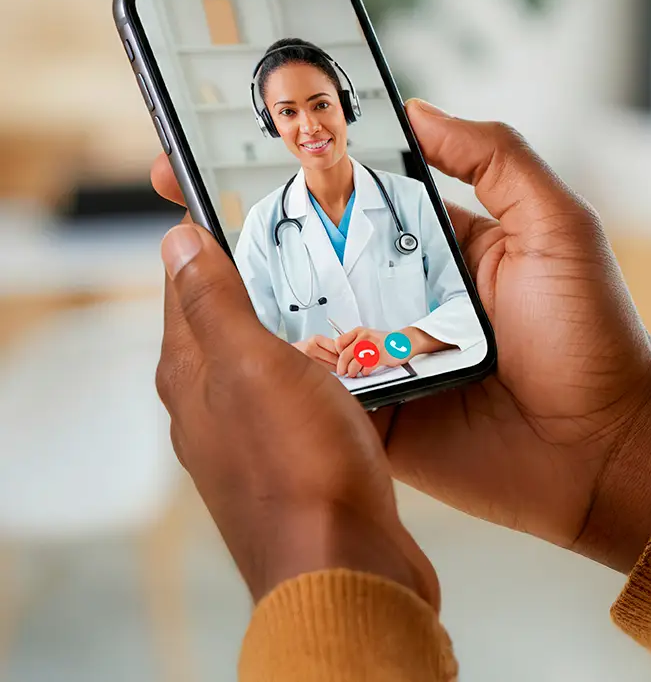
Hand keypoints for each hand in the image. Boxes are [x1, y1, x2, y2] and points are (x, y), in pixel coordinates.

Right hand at [150, 105, 650, 574]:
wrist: (602, 454)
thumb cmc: (592, 335)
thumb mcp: (556, 227)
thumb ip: (496, 160)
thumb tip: (417, 111)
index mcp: (444, 244)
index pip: (364, 195)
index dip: (310, 166)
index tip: (247, 135)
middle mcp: (406, 293)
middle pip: (320, 252)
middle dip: (258, 221)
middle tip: (187, 185)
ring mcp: (385, 354)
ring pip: (305, 316)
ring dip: (254, 290)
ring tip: (187, 250)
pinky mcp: (374, 412)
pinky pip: (314, 386)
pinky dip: (278, 366)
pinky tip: (227, 334)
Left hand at [155, 222, 438, 606]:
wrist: (346, 567)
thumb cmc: (300, 469)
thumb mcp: (253, 365)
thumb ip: (214, 302)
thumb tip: (175, 241)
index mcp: (193, 372)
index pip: (187, 282)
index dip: (209, 233)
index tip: (244, 196)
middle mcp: (214, 402)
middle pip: (232, 315)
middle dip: (265, 273)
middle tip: (311, 237)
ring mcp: (256, 429)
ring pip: (273, 350)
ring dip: (303, 318)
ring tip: (346, 287)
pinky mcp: (297, 451)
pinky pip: (307, 387)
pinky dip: (328, 361)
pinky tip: (362, 355)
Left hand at [333, 327, 390, 377]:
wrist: (404, 341)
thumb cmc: (384, 342)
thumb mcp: (367, 338)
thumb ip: (354, 345)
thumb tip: (341, 359)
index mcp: (359, 332)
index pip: (339, 342)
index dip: (338, 354)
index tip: (340, 360)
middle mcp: (364, 337)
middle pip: (345, 355)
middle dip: (342, 367)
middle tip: (342, 372)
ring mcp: (372, 346)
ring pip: (354, 363)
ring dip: (353, 371)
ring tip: (354, 373)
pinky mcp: (380, 355)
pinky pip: (367, 367)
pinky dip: (365, 372)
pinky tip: (367, 370)